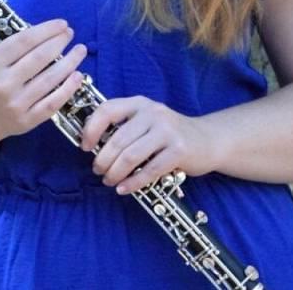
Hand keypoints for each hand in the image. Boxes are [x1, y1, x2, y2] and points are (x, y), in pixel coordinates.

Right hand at [0, 19, 86, 144]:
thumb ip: (13, 46)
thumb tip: (45, 31)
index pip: (24, 40)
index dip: (47, 30)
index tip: (62, 24)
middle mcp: (4, 83)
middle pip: (40, 57)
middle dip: (60, 42)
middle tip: (71, 33)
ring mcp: (16, 104)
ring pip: (50, 79)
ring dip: (70, 62)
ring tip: (80, 50)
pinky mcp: (27, 121)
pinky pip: (53, 102)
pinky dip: (68, 88)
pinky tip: (78, 75)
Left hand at [81, 96, 216, 194]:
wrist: (207, 140)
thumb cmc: (168, 134)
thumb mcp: (146, 121)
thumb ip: (124, 126)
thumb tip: (91, 143)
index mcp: (139, 103)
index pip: (107, 109)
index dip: (91, 129)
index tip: (85, 146)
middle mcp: (152, 112)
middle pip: (117, 139)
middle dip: (103, 159)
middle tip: (98, 171)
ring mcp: (167, 130)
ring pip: (131, 156)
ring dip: (115, 173)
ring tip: (109, 181)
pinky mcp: (179, 150)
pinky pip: (149, 170)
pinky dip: (133, 183)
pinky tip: (124, 189)